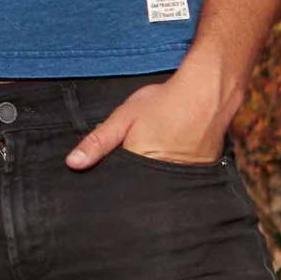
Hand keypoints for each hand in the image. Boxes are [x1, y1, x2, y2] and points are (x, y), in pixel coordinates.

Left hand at [65, 64, 235, 169]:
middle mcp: (164, 178)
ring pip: (161, 184)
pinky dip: (174, 169)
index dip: (112, 181)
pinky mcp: (201, 171)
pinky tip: (174, 152)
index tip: (104, 179)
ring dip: (154, 176)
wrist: (208, 91)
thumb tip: (72, 164)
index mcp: (141, 167)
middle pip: (141, 188)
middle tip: (138, 152)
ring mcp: (185, 177)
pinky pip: (181, 178)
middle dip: (133, 180)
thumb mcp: (124, 117)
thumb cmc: (163, 102)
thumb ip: (98, 142)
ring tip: (158, 150)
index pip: (120, 186)